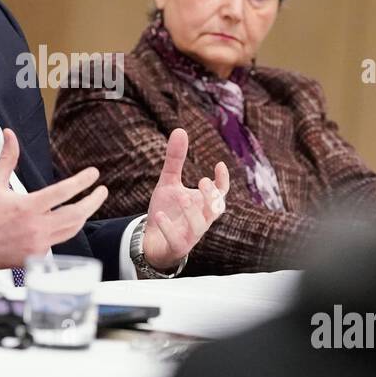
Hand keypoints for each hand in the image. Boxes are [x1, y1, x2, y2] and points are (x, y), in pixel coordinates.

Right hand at [0, 128, 108, 270]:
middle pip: (77, 214)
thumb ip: (7, 158)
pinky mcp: (36, 256)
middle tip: (102, 191)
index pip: (64, 192)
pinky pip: (59, 242)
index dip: (83, 181)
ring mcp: (38, 244)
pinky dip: (65, 230)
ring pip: (72, 230)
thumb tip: (9, 134)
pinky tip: (68, 222)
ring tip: (89, 204)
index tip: (94, 173)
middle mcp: (36, 227)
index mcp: (27, 207)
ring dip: (83, 216)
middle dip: (93, 201)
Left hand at [142, 128, 229, 270]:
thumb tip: (180, 130)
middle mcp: (202, 218)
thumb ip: (175, 160)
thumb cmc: (167, 209)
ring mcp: (191, 234)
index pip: (221, 192)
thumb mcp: (169, 182)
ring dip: (192, 212)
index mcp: (204, 203)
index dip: (223, 180)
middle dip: (211, 196)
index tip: (219, 165)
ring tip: (182, 197)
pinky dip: (169, 228)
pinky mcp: (177, 246)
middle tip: (202, 181)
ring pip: (200, 226)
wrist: (152, 240)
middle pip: (215, 209)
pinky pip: (177, 240)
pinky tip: (159, 215)